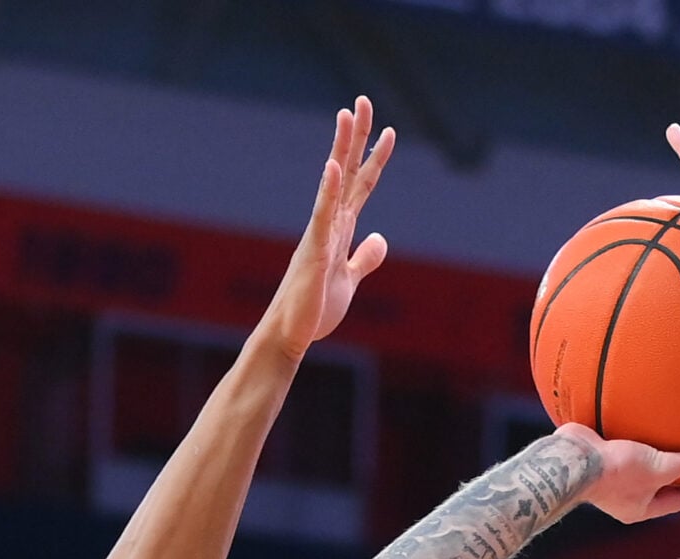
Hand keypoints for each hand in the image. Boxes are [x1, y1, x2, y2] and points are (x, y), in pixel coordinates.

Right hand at [256, 97, 394, 362]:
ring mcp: (320, 235)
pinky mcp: (315, 253)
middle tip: (362, 100)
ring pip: (334, 184)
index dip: (375, 158)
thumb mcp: (349, 279)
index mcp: (339, 229)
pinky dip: (328, 191)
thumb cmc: (314, 309)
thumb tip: (380, 236)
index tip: (387, 130)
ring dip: (341, 149)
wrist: (291, 336)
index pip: (361, 185)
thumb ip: (365, 257)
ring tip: (347, 116)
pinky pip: (322, 216)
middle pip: (346, 172)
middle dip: (356, 137)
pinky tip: (331, 166)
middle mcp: (328, 224)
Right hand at [556, 423, 679, 521]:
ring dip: (663, 449)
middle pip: (664, 483)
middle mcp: (627, 496)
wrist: (570, 458)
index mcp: (641, 509)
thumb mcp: (660, 468)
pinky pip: (629, 443)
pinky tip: (651, 415)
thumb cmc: (614, 472)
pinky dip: (641, 432)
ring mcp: (613, 475)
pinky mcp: (603, 454)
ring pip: (646, 462)